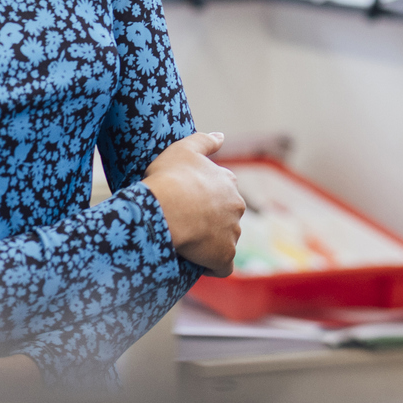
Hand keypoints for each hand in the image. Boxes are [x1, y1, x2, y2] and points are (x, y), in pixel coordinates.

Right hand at [144, 132, 244, 275]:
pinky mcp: (225, 256)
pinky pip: (223, 266)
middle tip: (185, 225)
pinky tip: (198, 266)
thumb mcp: (184, 149)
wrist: (165, 209)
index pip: (223, 191)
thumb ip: (205, 141)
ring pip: (226, 240)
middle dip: (211, 222)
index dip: (205, 198)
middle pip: (226, 216)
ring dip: (211, 244)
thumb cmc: (170, 178)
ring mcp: (233, 232)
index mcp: (228, 182)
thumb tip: (221, 135)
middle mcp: (237, 206)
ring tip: (187, 245)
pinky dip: (214, 267)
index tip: (188, 203)